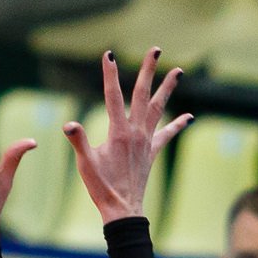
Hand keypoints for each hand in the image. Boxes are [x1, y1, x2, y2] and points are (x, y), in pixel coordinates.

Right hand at [64, 49, 190, 224]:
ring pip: (159, 108)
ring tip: (178, 70)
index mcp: (119, 132)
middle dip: (148, 70)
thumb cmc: (101, 187)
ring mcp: (147, 141)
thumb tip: (69, 124)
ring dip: (168, 88)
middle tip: (155, 49)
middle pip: (143, 94)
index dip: (110, 75)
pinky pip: (167, 134)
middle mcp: (136, 132)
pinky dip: (178, 124)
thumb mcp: (85, 164)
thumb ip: (78, 141)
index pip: (113, 97)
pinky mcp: (152, 152)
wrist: (122, 209)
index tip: (108, 55)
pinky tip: (189, 117)